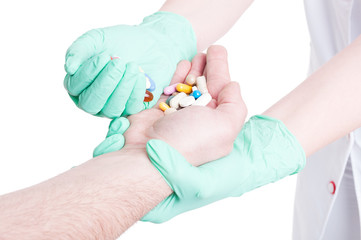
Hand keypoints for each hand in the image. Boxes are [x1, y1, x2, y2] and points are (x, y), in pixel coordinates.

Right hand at [64, 12, 196, 117]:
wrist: (150, 43)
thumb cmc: (119, 41)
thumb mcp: (96, 39)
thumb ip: (79, 50)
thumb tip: (69, 68)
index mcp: (79, 83)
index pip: (74, 87)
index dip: (88, 74)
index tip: (104, 56)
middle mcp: (93, 99)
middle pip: (91, 104)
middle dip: (105, 83)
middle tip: (118, 62)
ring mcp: (113, 106)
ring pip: (111, 109)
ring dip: (122, 88)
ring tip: (131, 65)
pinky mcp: (132, 107)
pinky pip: (131, 108)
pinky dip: (136, 90)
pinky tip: (139, 74)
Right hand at [94, 45, 246, 166]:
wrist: (147, 157)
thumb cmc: (189, 141)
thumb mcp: (225, 125)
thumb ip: (234, 104)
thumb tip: (233, 86)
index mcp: (217, 125)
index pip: (222, 92)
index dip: (221, 70)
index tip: (218, 51)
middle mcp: (199, 122)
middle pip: (207, 88)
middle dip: (209, 67)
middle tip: (210, 49)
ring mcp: (178, 117)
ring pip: (189, 88)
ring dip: (194, 70)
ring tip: (197, 54)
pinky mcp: (158, 113)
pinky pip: (170, 91)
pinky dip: (176, 77)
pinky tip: (183, 64)